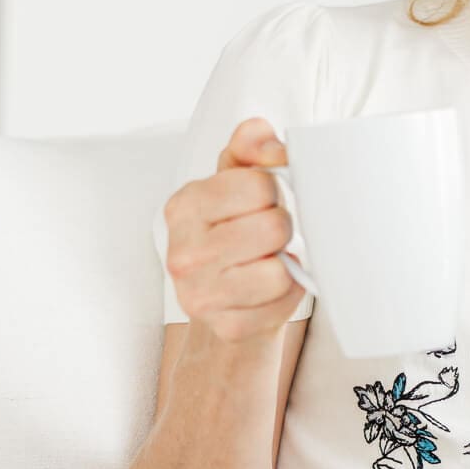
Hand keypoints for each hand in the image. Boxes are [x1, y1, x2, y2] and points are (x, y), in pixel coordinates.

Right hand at [162, 115, 307, 347]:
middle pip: (273, 227)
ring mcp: (200, 296)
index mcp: (184, 205)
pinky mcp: (227, 326)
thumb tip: (267, 142)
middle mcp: (182, 252)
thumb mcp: (239, 177)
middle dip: (282, 228)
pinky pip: (283, 301)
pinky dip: (287, 293)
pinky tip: (268, 288)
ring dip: (285, 263)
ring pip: (279, 270)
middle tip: (269, 235)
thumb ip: (252, 145)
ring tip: (268, 260)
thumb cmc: (237, 226)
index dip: (274, 191)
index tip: (263, 202)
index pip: (260, 185)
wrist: (226, 296)